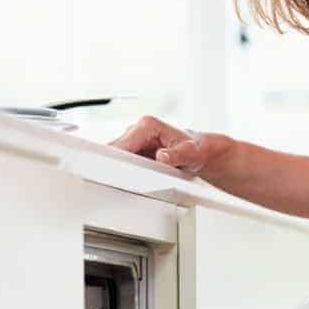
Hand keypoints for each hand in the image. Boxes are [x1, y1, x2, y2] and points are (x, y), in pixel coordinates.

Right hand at [110, 116, 233, 180]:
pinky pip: (124, 162)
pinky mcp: (136, 151)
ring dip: (116, 169)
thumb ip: (175, 156)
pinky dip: (123, 171)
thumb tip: (161, 157)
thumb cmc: (195, 150)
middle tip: (111, 181)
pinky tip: (123, 180)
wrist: (200, 152)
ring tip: (117, 182)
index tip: (108, 170)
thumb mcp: (190, 154)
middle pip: (116, 149)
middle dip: (113, 165)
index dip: (114, 157)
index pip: (123, 143)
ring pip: (117, 156)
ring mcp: (135, 141)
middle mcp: (138, 130)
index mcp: (147, 125)